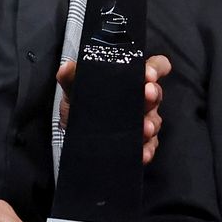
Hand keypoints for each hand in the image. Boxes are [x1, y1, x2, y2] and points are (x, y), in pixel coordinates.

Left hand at [57, 53, 171, 163]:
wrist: (75, 137)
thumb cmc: (81, 107)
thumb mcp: (74, 90)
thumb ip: (71, 78)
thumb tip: (66, 68)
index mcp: (130, 81)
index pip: (153, 68)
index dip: (155, 68)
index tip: (148, 73)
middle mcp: (140, 99)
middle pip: (155, 94)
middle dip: (153, 94)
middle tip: (147, 94)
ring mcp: (142, 122)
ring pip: (154, 121)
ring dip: (150, 124)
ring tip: (144, 129)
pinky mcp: (141, 143)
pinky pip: (148, 146)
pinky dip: (147, 150)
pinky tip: (142, 153)